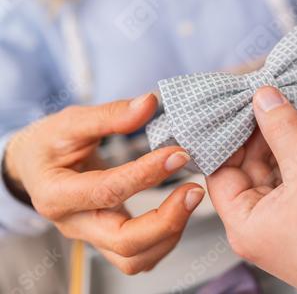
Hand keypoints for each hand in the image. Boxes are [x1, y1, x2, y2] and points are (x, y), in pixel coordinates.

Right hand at [4, 94, 204, 273]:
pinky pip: (139, 256)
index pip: (108, 191)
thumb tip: (149, 104)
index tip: (178, 154)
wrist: (35, 167)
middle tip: (195, 190)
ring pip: (134, 259)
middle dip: (167, 220)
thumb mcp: (71, 122)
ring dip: (170, 234)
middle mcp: (74, 224)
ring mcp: (91, 236)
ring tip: (191, 199)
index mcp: (57, 194)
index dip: (146, 174)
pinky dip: (164, 240)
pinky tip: (179, 211)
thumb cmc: (50, 143)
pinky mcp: (107, 239)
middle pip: (124, 242)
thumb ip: (110, 115)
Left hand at [206, 87, 296, 292]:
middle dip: (255, 135)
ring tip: (284, 112)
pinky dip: (290, 158)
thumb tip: (265, 99)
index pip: (221, 170)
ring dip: (274, 144)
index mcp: (245, 224)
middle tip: (266, 101)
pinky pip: (285, 182)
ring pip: (266, 174)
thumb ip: (285, 131)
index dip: (229, 137)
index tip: (240, 106)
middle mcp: (255, 227)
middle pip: (243, 170)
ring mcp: (277, 225)